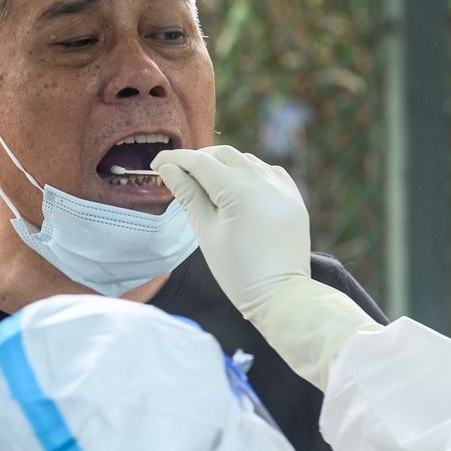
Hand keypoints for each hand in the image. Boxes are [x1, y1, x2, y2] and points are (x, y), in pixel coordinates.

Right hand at [152, 145, 312, 317]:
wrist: (281, 295)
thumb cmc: (238, 272)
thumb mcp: (206, 234)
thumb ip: (188, 196)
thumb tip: (169, 170)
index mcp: (239, 191)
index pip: (200, 162)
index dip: (174, 159)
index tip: (156, 163)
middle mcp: (263, 181)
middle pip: (223, 155)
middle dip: (198, 159)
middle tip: (178, 174)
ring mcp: (282, 187)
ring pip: (246, 160)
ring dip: (223, 165)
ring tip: (206, 184)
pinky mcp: (293, 197)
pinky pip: (267, 171)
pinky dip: (248, 172)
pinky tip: (238, 188)